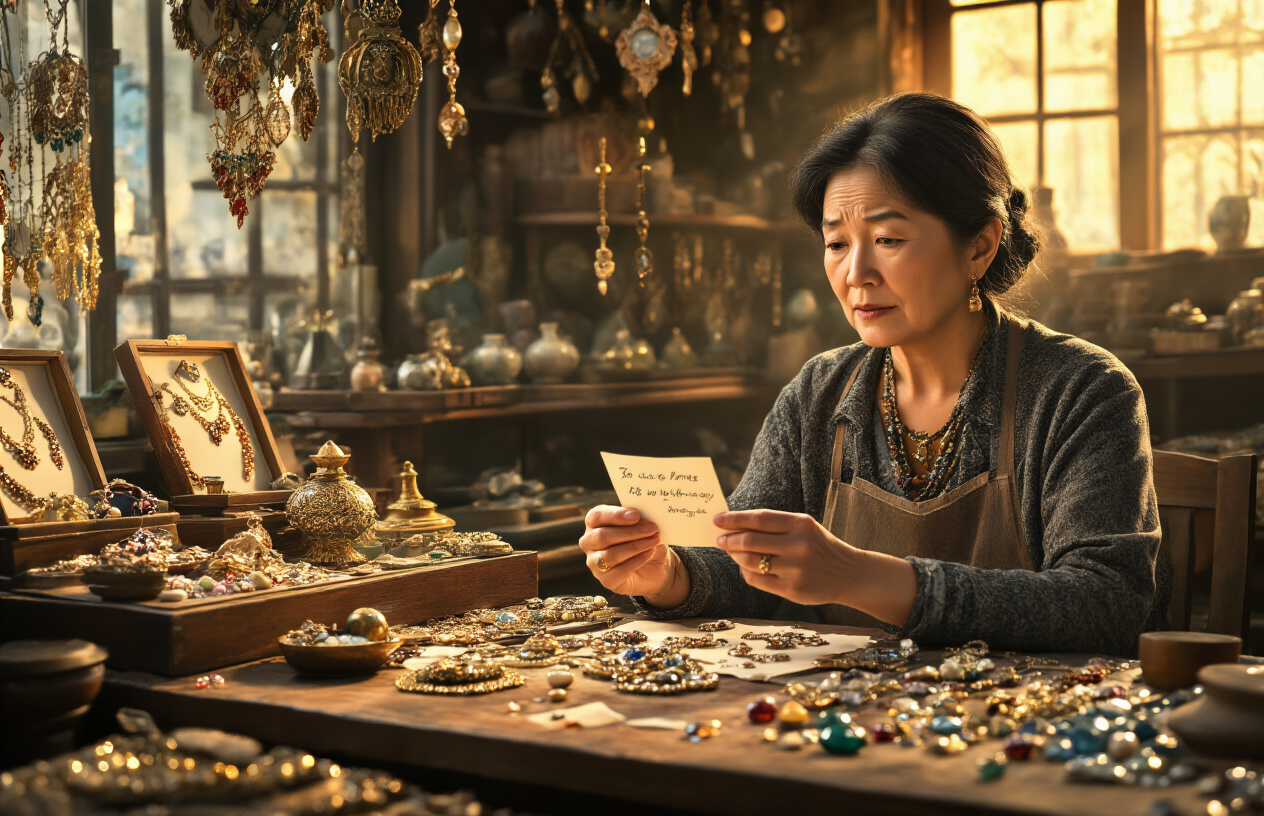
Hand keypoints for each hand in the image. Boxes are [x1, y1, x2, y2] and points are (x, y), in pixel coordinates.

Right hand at [578, 506, 686, 605]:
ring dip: (635, 546)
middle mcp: (589, 543)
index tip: (636, 515)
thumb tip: (642, 520)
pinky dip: (637, 560)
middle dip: (630, 532)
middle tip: (652, 528)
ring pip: (609, 555)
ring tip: (654, 540)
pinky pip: (619, 571)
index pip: (596, 516)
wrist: (655, 566)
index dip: (615, 515)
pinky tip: (650, 553)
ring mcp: (595, 564)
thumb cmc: (645, 540)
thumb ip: (640, 522)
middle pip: (601, 536)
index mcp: (594, 523)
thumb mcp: (644, 526)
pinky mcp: (607, 581)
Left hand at [715, 509, 917, 624]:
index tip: (717, 519)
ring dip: (735, 557)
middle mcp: (798, 546)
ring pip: (750, 562)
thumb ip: (774, 526)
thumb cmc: (820, 546)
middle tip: (719, 539)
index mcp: (801, 524)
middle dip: (729, 540)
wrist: (850, 574)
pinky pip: (758, 581)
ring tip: (732, 552)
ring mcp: (795, 570)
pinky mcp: (792, 591)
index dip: (734, 519)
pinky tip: (745, 568)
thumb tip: (735, 526)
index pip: (759, 519)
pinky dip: (746, 573)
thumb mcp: (804, 528)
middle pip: (751, 541)